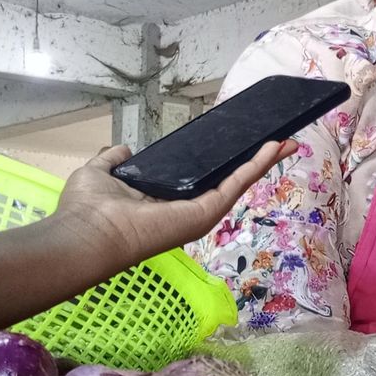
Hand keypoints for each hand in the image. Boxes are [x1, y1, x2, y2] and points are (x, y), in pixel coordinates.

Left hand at [51, 141, 293, 273]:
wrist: (89, 232)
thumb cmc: (90, 209)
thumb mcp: (101, 172)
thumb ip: (114, 160)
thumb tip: (125, 149)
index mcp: (165, 203)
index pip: (201, 180)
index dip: (221, 161)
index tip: (239, 144)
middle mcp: (187, 210)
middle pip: (228, 182)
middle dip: (253, 162)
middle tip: (277, 143)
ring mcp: (201, 213)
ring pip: (239, 182)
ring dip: (264, 161)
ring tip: (286, 143)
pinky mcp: (208, 211)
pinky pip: (238, 183)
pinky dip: (258, 165)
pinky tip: (275, 147)